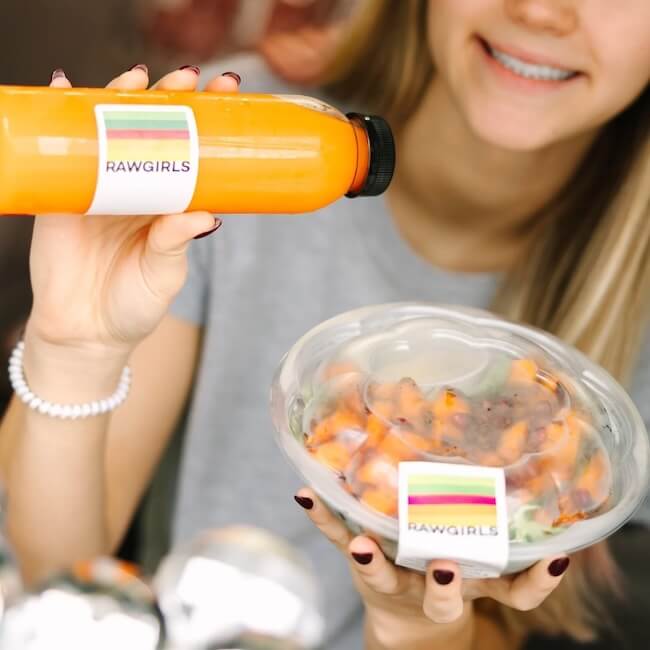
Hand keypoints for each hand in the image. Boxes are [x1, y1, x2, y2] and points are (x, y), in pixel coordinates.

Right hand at [27, 65, 239, 358]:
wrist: (85, 333)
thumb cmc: (133, 305)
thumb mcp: (163, 275)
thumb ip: (175, 244)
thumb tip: (204, 215)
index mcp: (168, 205)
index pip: (190, 152)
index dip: (207, 123)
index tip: (228, 94)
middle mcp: (136, 189)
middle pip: (152, 132)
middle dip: (170, 99)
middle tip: (188, 78)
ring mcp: (99, 188)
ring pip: (110, 132)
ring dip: (121, 99)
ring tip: (137, 77)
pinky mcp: (62, 194)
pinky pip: (63, 151)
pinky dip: (63, 118)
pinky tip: (66, 89)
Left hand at [295, 488, 569, 648]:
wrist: (408, 618)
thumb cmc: (449, 578)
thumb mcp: (485, 568)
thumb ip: (510, 542)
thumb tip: (550, 490)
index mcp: (474, 586)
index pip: (515, 592)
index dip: (536, 581)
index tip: (555, 560)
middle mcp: (434, 585)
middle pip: (443, 596)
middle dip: (446, 586)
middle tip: (448, 569)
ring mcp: (395, 576)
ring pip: (384, 575)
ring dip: (372, 559)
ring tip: (363, 548)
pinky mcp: (363, 561)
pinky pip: (341, 538)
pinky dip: (324, 517)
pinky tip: (305, 493)